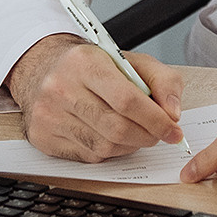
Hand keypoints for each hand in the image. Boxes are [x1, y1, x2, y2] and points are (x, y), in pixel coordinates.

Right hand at [7, 34, 184, 162]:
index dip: (156, 120)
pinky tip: (112, 137)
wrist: (44, 68)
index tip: (173, 129)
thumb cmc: (92, 66)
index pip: (127, 99)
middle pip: (116, 127)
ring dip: (130, 145)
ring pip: (104, 146)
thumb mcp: (131, 60)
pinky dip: (110, 151)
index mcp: (84, 62)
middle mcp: (61, 88)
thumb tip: (173, 113)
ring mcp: (48, 115)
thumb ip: (162, 80)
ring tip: (137, 133)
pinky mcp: (43, 137)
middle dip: (147, 135)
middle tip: (159, 134)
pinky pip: (88, 156)